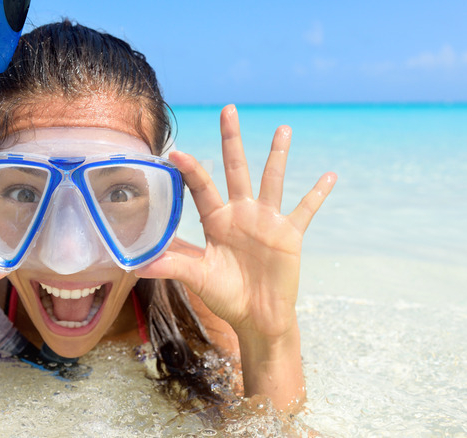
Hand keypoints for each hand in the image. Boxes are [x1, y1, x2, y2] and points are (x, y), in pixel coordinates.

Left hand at [136, 105, 335, 407]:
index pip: (201, 187)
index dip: (189, 169)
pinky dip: (318, 194)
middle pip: (235, 168)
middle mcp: (240, 213)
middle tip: (228, 110)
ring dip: (277, 155)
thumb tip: (138, 264)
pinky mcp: (289, 233)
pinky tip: (330, 175)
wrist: (256, 316)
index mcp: (216, 220)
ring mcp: (266, 220)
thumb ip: (173, 265)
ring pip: (272, 180)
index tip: (174, 151)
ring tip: (282, 129)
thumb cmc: (224, 295)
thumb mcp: (197, 277)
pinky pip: (305, 209)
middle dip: (231, 140)